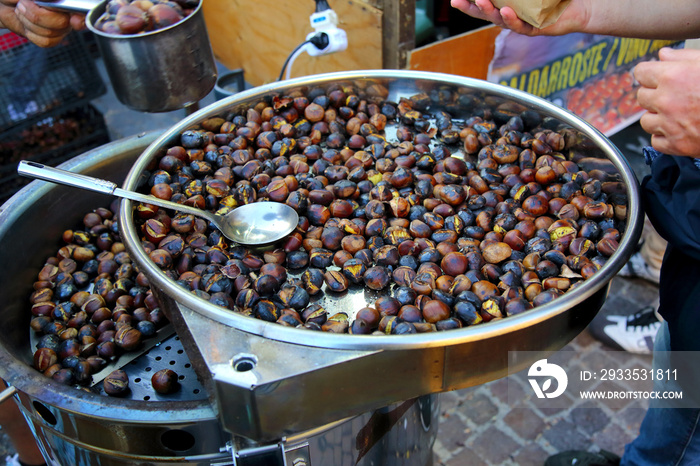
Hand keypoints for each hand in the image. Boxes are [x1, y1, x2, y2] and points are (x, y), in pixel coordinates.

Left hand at [0, 0, 84, 47]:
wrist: (3, 4)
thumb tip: (51, 1)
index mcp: (63, 1)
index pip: (78, 9)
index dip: (80, 17)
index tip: (75, 21)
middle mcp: (66, 12)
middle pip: (61, 23)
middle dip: (36, 16)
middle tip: (23, 4)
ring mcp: (61, 26)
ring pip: (51, 34)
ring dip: (29, 23)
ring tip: (22, 11)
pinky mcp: (53, 38)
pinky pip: (46, 42)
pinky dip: (31, 34)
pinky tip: (26, 24)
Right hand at [450, 0, 591, 36]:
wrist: (576, 10)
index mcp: (506, 7)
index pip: (482, 6)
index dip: (468, 4)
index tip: (454, 0)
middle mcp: (510, 17)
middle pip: (486, 14)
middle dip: (471, 7)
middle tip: (459, 1)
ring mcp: (521, 24)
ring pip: (500, 20)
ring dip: (489, 11)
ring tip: (481, 0)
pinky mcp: (534, 29)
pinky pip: (520, 26)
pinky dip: (512, 19)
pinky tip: (506, 11)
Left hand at [635, 47, 699, 156]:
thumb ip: (683, 57)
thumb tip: (663, 55)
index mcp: (673, 76)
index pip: (641, 72)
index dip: (649, 74)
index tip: (654, 77)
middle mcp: (666, 101)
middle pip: (641, 96)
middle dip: (654, 95)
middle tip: (673, 96)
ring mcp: (669, 124)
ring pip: (645, 120)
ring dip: (657, 117)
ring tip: (678, 113)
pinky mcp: (675, 145)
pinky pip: (656, 141)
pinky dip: (665, 137)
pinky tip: (680, 129)